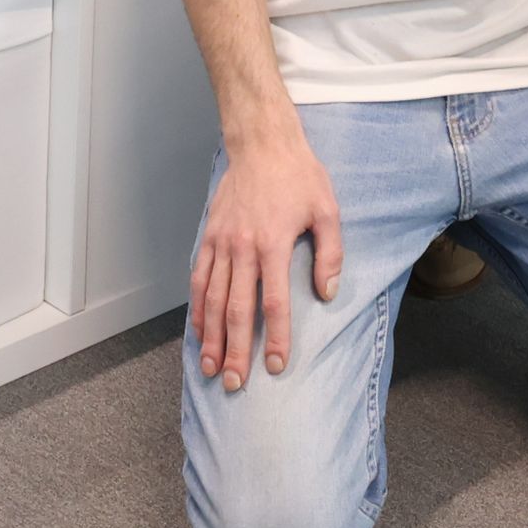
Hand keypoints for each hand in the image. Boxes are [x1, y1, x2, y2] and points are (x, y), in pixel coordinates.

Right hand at [190, 128, 341, 392]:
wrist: (262, 143)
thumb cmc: (299, 176)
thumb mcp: (327, 210)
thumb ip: (330, 254)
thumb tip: (327, 294)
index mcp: (273, 244)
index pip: (273, 302)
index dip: (273, 337)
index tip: (275, 365)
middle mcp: (242, 248)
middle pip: (236, 309)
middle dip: (236, 350)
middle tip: (235, 384)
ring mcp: (222, 243)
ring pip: (212, 299)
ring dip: (211, 337)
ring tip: (212, 368)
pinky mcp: (210, 236)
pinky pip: (200, 278)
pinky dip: (197, 308)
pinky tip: (199, 332)